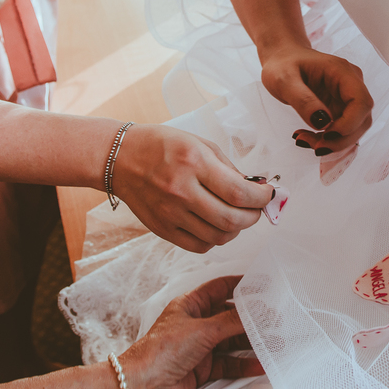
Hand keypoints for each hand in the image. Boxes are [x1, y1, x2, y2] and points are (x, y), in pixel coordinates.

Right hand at [113, 124, 272, 252]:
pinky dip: (215, 239)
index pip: (238, 191)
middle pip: (231, 219)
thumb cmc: (161, 146)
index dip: (261, 198)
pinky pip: (199, 246)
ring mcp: (170, 213)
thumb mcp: (199, 143)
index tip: (269, 194)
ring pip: (218, 237)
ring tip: (237, 216)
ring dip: (236, 229)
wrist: (119, 158)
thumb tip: (254, 188)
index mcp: (193, 162)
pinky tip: (216, 225)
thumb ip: (228, 167)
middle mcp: (181, 190)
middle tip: (257, 209)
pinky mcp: (162, 229)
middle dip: (254, 216)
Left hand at [118, 276, 263, 388]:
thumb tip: (257, 311)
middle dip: (252, 319)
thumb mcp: (202, 330)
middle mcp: (196, 324)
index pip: (220, 288)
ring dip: (252, 343)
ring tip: (274, 342)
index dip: (241, 285)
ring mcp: (200, 347)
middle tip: (275, 318)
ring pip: (232, 342)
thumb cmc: (160, 351)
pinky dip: (244, 365)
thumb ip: (232, 321)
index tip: (263, 284)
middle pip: (230, 317)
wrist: (142, 387)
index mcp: (190, 305)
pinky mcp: (203, 369)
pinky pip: (229, 364)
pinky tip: (260, 364)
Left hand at [260, 44, 373, 155]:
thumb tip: (322, 123)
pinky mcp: (340, 108)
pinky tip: (307, 137)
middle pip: (362, 119)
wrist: (281, 59)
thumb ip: (303, 100)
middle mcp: (351, 84)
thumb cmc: (282, 64)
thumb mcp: (284, 80)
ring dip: (333, 142)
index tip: (326, 134)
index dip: (350, 124)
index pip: (362, 102)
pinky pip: (342, 130)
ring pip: (354, 129)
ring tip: (304, 140)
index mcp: (342, 72)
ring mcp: (347, 97)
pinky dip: (328, 139)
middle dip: (340, 139)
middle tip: (313, 146)